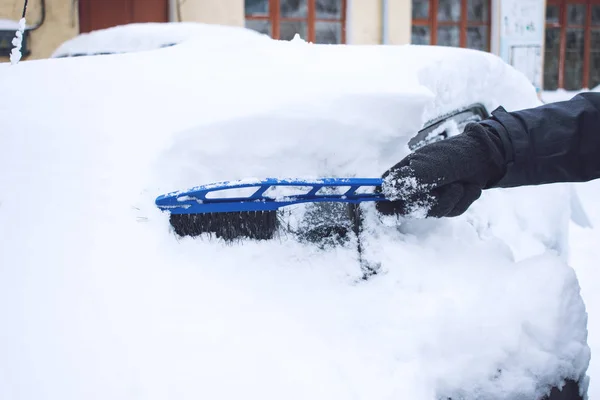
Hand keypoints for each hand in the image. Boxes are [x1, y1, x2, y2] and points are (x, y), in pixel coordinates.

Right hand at [376, 123, 506, 217]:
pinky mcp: (444, 207)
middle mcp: (411, 189)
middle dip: (431, 201)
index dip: (384, 207)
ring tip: (460, 183)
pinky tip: (467, 187)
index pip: (381, 196)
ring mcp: (427, 199)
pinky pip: (450, 212)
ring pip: (432, 213)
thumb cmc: (453, 154)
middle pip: (407, 210)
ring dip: (452, 198)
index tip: (392, 214)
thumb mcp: (431, 164)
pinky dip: (463, 200)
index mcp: (400, 176)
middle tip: (449, 185)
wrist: (484, 157)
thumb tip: (386, 189)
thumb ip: (409, 179)